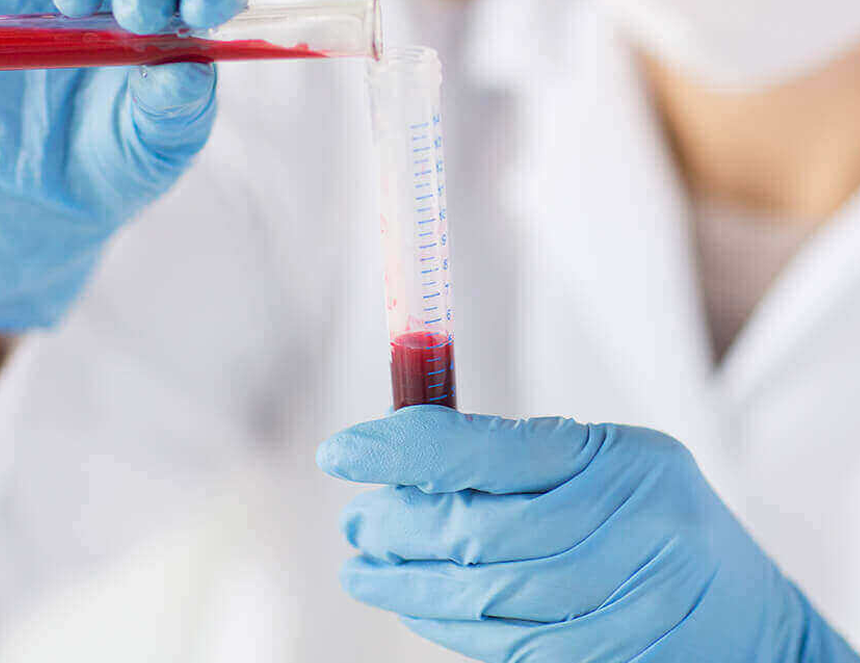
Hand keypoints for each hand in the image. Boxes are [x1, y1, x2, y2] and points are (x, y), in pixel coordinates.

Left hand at [318, 407, 856, 661]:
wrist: (746, 607)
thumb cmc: (652, 508)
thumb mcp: (599, 455)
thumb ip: (515, 456)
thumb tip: (408, 461)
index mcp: (614, 456)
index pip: (487, 447)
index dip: (403, 448)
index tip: (342, 451)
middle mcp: (626, 525)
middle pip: (480, 533)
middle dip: (399, 529)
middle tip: (357, 523)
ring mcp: (627, 600)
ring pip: (489, 602)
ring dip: (411, 588)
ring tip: (366, 568)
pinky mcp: (613, 656)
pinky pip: (513, 650)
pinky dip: (452, 630)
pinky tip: (417, 606)